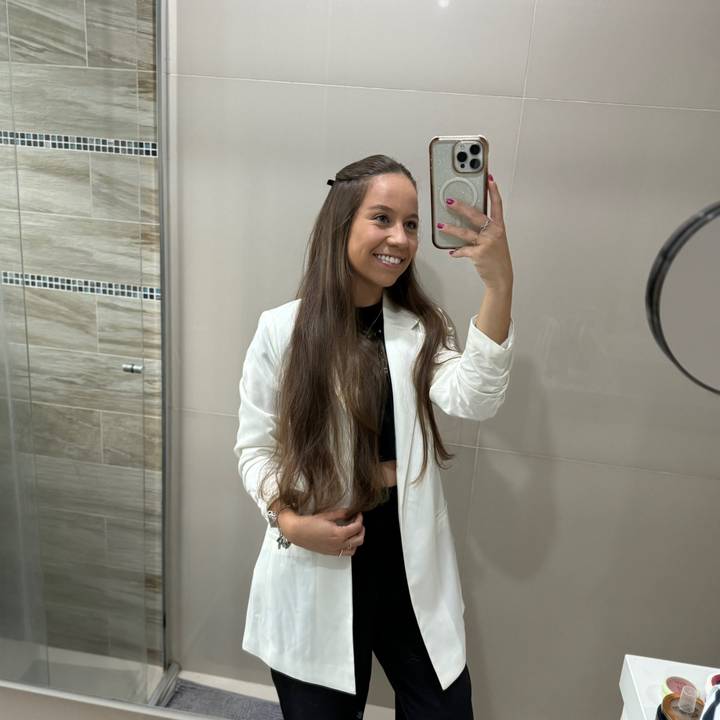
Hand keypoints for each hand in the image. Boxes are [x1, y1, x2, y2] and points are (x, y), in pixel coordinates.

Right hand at [282, 507, 364, 556]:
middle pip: (359, 539)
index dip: (359, 519)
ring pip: (354, 549)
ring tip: (353, 532)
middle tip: (358, 522)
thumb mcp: (327, 515)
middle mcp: (338, 544)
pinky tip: (345, 540)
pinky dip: (349, 547)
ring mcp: (334, 550)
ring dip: (356, 540)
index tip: (358, 514)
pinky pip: (345, 553)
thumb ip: (341, 514)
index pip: (356, 527)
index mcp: (338, 534)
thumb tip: (350, 512)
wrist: (297, 532)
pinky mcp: (330, 553)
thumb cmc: (309, 522)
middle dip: (361, 530)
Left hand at [438, 176, 513, 291]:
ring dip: (451, 229)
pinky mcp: (479, 254)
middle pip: (476, 216)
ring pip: (465, 233)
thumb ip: (484, 229)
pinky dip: (456, 251)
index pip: (497, 205)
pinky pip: (463, 250)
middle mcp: (494, 232)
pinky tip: (451, 251)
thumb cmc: (496, 256)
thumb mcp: (495, 239)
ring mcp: (487, 243)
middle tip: (449, 201)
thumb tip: (466, 219)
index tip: (489, 179)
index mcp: (499, 226)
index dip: (494, 191)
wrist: (501, 276)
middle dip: (461, 207)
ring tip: (441, 225)